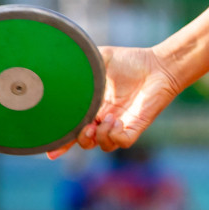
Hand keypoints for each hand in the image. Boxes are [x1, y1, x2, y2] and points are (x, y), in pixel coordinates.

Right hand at [47, 46, 181, 158]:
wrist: (158, 64)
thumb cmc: (131, 61)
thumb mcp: (99, 60)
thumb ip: (80, 63)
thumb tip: (58, 62)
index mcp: (94, 107)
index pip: (74, 129)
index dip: (62, 141)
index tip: (50, 149)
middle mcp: (106, 119)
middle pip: (86, 142)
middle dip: (79, 141)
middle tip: (84, 129)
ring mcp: (122, 124)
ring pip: (104, 145)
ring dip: (100, 136)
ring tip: (107, 117)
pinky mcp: (137, 125)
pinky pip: (122, 143)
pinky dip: (114, 137)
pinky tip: (116, 121)